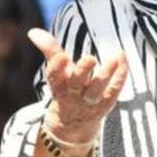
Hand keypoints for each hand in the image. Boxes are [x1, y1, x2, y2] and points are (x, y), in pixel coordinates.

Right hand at [28, 28, 127, 142]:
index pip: (54, 76)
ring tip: (115, 58)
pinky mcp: (104, 105)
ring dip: (106, 74)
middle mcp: (73, 95)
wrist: (72, 125)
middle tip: (90, 58)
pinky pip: (113, 91)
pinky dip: (120, 77)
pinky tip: (124, 61)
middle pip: (76, 83)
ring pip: (97, 90)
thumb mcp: (57, 73)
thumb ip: (50, 50)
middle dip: (82, 71)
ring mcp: (89, 102)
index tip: (62, 57)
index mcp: (58, 85)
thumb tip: (33, 31)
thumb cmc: (65, 89)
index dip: (57, 67)